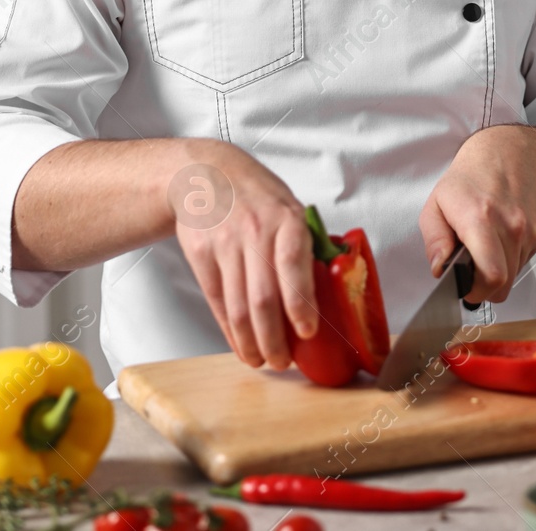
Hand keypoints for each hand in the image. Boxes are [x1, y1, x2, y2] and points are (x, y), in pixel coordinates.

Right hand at [170, 141, 317, 369]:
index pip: (293, 267)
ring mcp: (224, 244)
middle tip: (283, 361)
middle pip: (263, 298)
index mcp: (286, 220)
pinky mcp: (200, 254)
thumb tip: (335, 283)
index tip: (307, 331)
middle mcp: (254, 232)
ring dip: (250, 342)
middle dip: (274, 339)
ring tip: (262, 360)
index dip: (300, 304)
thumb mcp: (290, 207)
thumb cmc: (256, 194)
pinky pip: (217, 301)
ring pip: (238, 306)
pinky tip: (240, 344)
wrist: (204, 174)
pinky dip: (229, 330)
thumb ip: (307, 244)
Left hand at [417, 125, 535, 304]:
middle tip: (470, 275)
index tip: (464, 288)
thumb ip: (434, 241)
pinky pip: (523, 263)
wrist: (510, 155)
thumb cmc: (470, 179)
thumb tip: (439, 268)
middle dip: (484, 288)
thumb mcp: (436, 204)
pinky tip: (499, 240)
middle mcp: (510, 225)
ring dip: (497, 273)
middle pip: (503, 285)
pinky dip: (509, 261)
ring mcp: (529, 231)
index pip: (492, 276)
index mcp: (480, 218)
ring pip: (513, 277)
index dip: (476, 292)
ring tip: (484, 248)